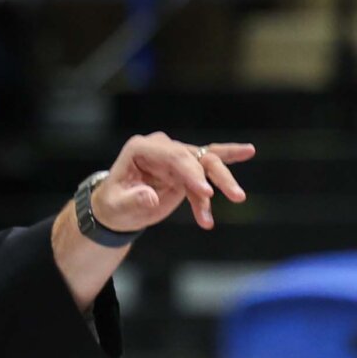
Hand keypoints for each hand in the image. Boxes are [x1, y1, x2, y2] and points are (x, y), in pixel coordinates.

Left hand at [88, 134, 254, 232]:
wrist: (117, 210)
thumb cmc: (113, 205)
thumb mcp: (117, 207)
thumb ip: (132, 201)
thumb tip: (150, 198)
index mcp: (141, 148)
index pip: (172, 156)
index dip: (192, 173)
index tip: (206, 193)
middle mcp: (161, 147)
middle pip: (194, 157)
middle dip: (215, 176)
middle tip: (235, 195)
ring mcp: (175, 157)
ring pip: (206, 162)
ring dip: (223, 180)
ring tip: (238, 197)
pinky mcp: (186, 169)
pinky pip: (208, 172)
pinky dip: (220, 183)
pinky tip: (243, 167)